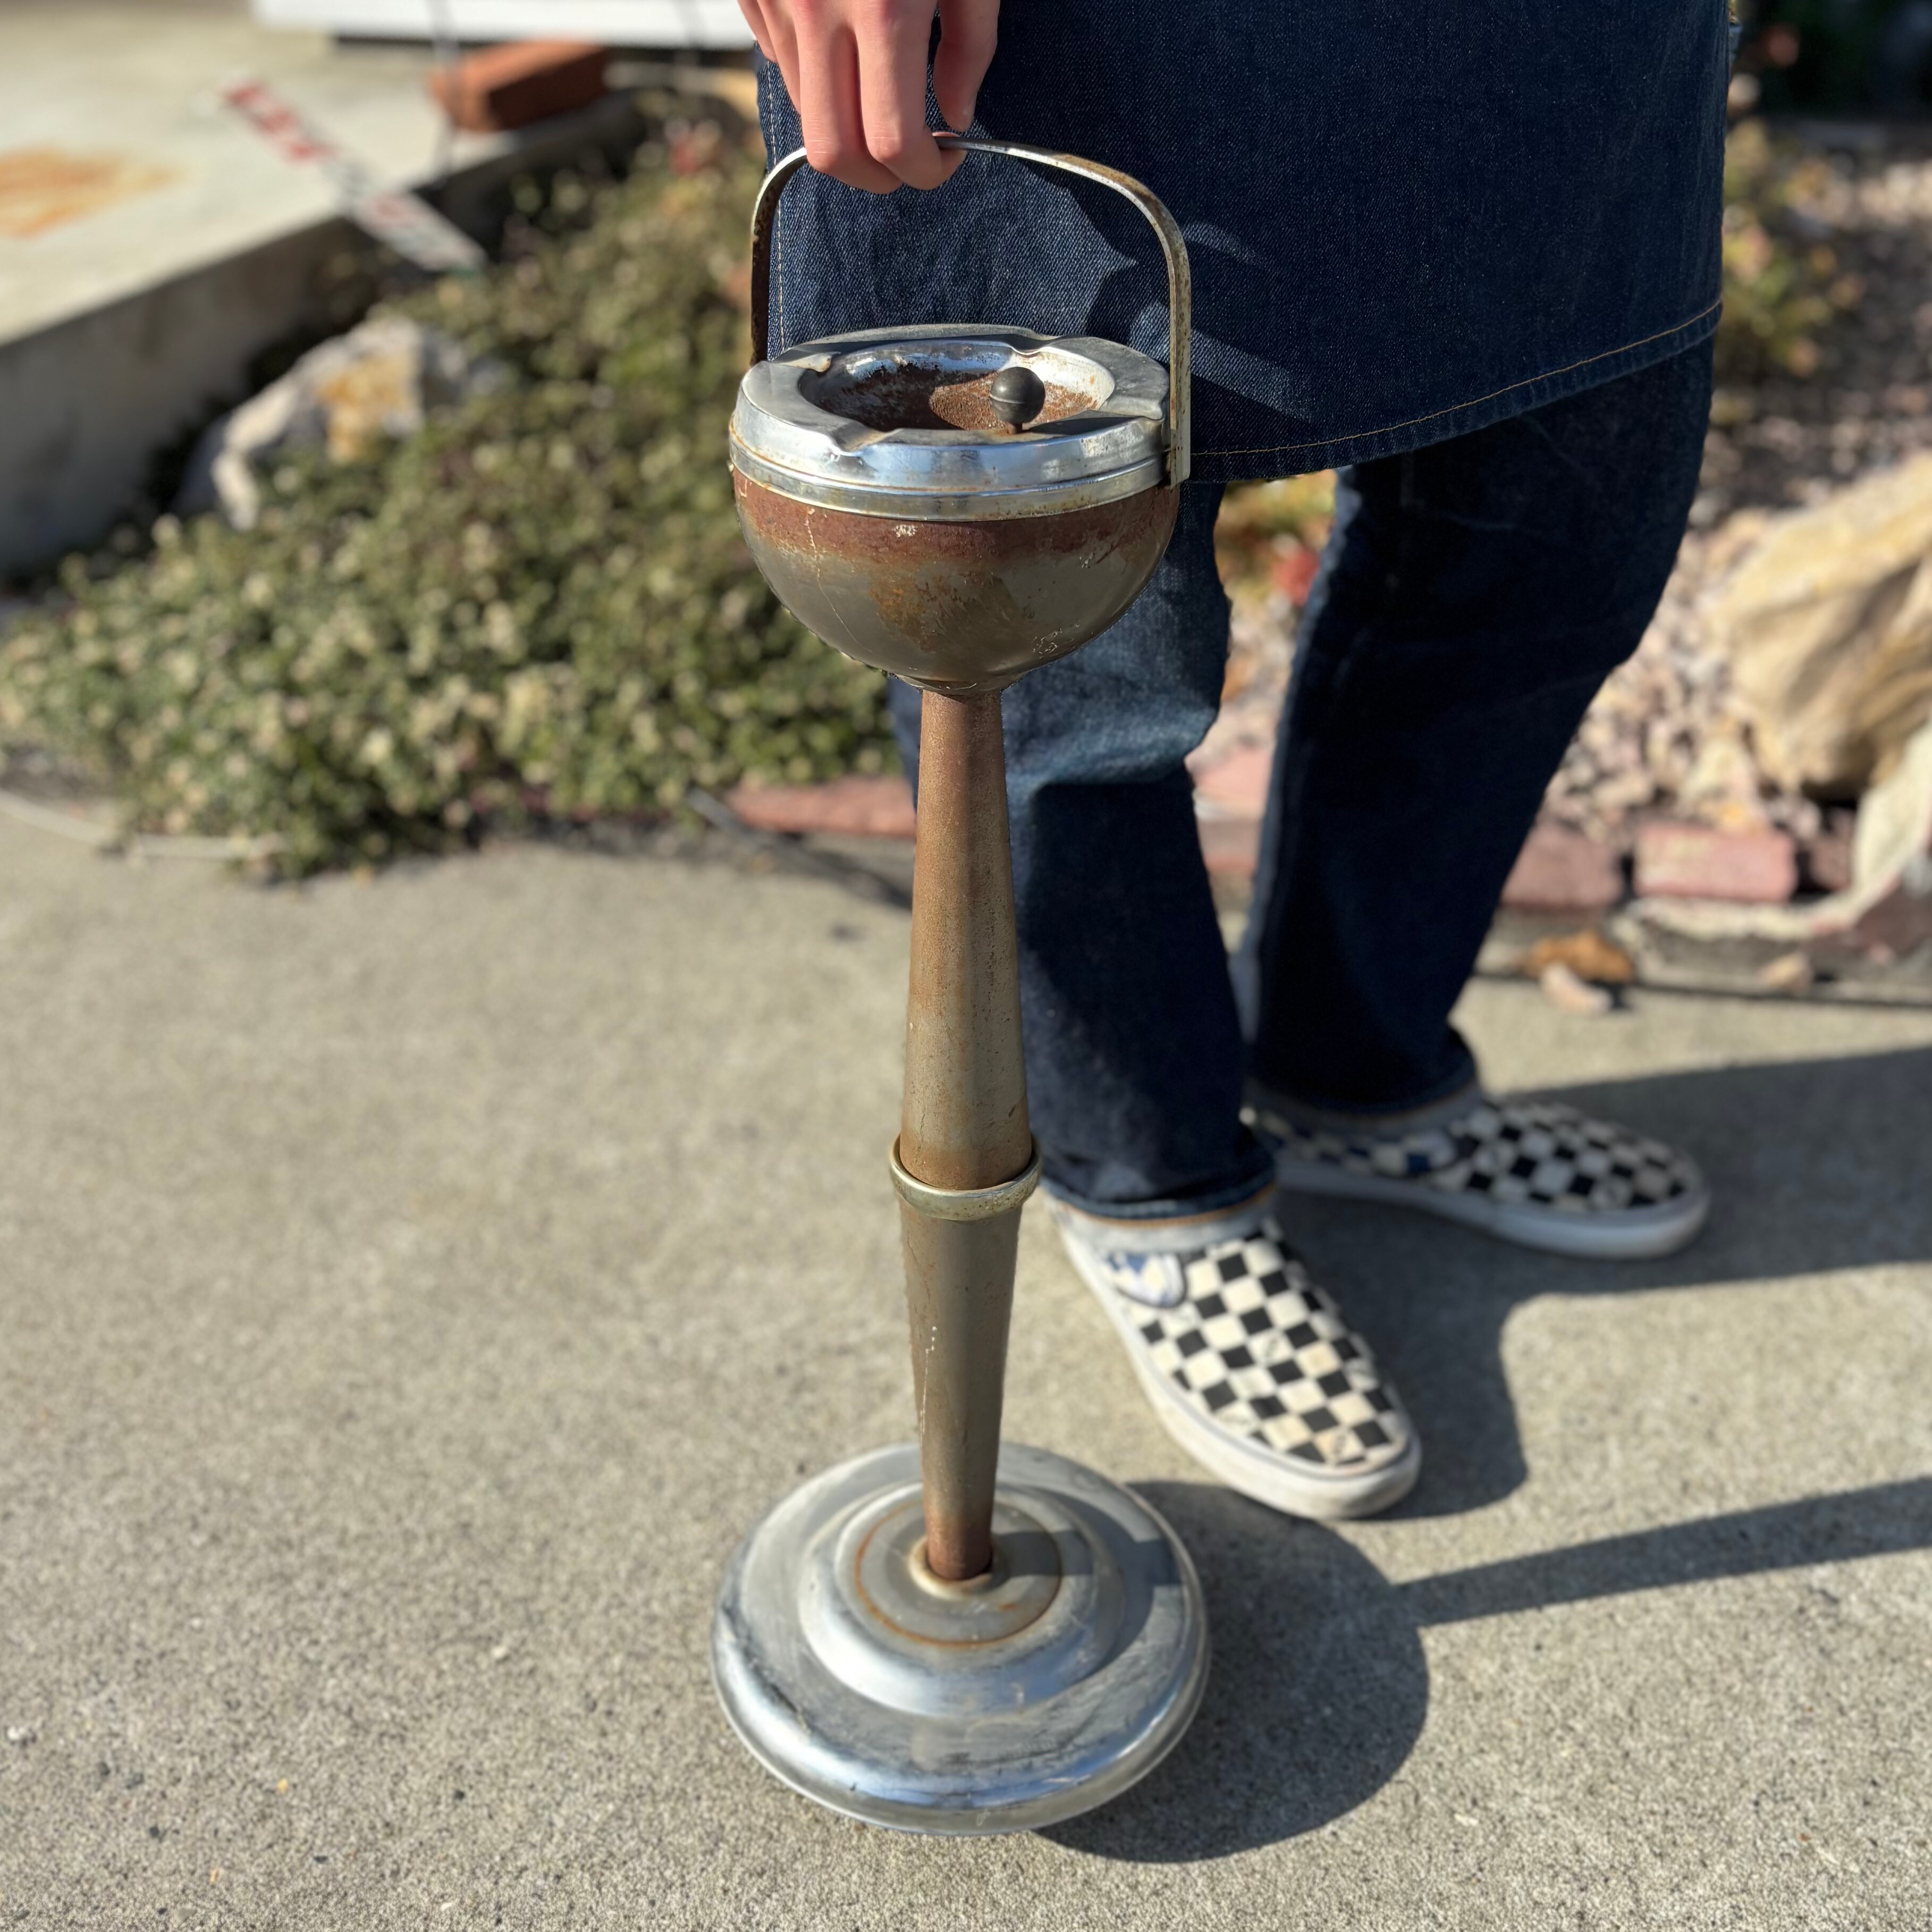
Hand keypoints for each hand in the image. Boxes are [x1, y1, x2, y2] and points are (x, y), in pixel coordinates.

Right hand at [736, 0, 998, 193]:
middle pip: (834, 150)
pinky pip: (778, 61)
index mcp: (883, 8)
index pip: (892, 141)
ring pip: (805, 112)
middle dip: (876, 175)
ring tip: (880, 89)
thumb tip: (957, 116)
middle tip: (909, 157)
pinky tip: (844, 44)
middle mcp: (818, 11)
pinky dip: (814, 75)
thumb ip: (972, 41)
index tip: (945, 159)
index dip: (924, 170)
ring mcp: (776, 0)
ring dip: (847, 124)